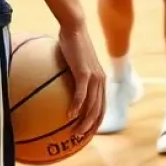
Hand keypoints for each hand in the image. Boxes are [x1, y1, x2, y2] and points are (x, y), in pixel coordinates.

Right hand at [57, 22, 105, 139]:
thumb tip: (63, 89)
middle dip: (90, 126)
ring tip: (75, 132)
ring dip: (84, 121)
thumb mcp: (75, 64)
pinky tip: (69, 116)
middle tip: (79, 137)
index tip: (88, 133)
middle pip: (99, 110)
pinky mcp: (84, 72)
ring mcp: (94, 76)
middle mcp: (100, 80)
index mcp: (100, 79)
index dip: (97, 122)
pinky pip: (81, 94)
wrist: (74, 28)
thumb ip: (74, 77)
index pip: (102, 106)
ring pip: (92, 105)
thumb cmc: (72, 44)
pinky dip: (76, 107)